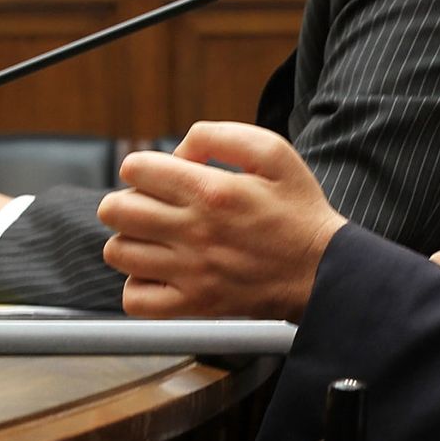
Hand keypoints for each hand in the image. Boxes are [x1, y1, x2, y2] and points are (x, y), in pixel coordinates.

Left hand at [98, 121, 345, 321]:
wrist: (324, 271)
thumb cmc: (299, 211)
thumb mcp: (273, 152)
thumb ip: (220, 136)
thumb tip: (179, 150)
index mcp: (210, 190)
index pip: (135, 169)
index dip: (144, 166)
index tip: (162, 176)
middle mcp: (194, 230)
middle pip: (115, 210)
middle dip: (128, 200)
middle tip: (152, 206)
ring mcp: (190, 271)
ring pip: (118, 252)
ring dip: (131, 240)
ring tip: (156, 239)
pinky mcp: (193, 304)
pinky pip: (135, 299)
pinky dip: (137, 285)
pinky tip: (158, 272)